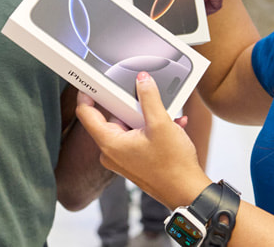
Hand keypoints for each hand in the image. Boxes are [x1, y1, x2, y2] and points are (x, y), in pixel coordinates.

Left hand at [76, 72, 209, 208]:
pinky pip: (136, 138)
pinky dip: (151, 131)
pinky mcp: (133, 162)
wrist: (187, 192)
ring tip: (165, 115)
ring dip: (145, 118)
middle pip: (110, 118)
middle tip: (143, 96)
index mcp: (110, 144)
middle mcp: (111, 153)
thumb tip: (142, 80)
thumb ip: (149, 98)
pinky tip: (171, 126)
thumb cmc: (173, 165)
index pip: (86, 114)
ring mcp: (122, 159)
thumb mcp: (161, 124)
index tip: (90, 81)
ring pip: (127, 127)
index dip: (86, 95)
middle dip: (129, 106)